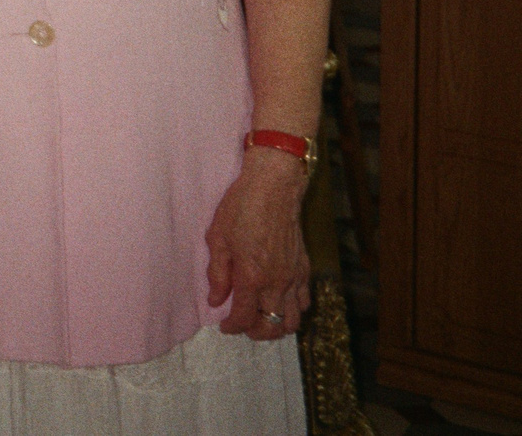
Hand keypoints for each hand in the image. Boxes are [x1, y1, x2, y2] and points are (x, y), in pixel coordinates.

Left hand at [205, 147, 312, 341]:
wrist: (273, 187)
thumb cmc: (241, 208)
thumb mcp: (217, 239)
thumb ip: (217, 275)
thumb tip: (216, 301)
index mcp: (252, 277)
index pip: (244, 318)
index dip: (232, 327)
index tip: (224, 325)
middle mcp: (277, 283)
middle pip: (272, 326)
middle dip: (256, 333)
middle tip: (242, 326)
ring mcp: (294, 277)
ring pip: (294, 320)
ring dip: (277, 326)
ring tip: (262, 319)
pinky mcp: (305, 268)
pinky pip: (305, 301)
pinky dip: (294, 309)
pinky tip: (280, 301)